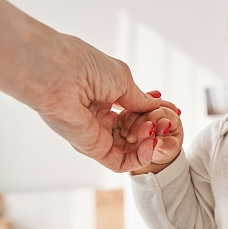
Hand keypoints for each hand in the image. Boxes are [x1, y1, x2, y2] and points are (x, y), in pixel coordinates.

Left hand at [33, 36, 179, 171]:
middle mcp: (99, 117)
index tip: (172, 109)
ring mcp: (95, 134)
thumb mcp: (123, 80)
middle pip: (136, 132)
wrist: (55, 71)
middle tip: (164, 121)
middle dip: (155, 128)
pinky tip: (150, 143)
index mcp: (104, 97)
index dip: (154, 114)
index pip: (136, 113)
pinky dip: (140, 157)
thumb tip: (159, 108)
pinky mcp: (92, 148)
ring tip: (156, 129)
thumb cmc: (83, 66)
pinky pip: (120, 162)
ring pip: (131, 148)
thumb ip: (141, 100)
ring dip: (150, 142)